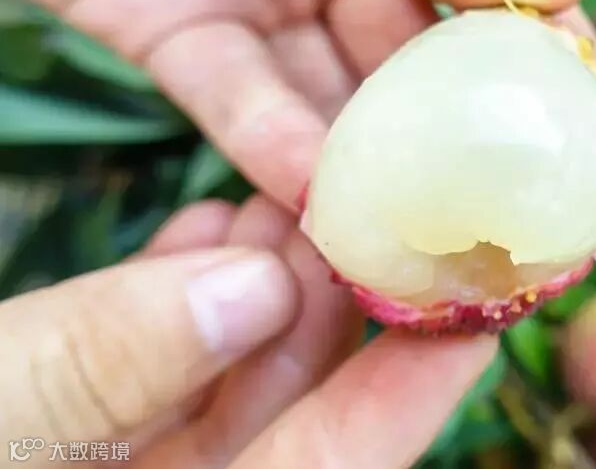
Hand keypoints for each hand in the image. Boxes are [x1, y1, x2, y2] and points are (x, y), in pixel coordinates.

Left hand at [0, 0, 595, 212]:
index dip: (542, 47)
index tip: (588, 124)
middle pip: (419, 50)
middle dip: (463, 132)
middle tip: (506, 214)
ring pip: (336, 92)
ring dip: (375, 165)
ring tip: (419, 235)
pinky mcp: (176, 29)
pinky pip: (241, 104)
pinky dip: (279, 155)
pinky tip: (320, 204)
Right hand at [0, 196, 496, 467]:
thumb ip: (93, 366)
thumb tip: (249, 287)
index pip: (328, 464)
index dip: (408, 400)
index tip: (476, 323)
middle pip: (291, 394)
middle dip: (334, 294)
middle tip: (383, 207)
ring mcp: (130, 446)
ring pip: (228, 357)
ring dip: (267, 270)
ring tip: (300, 189)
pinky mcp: (83, 412)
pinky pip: (161, 348)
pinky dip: (188, 282)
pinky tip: (211, 220)